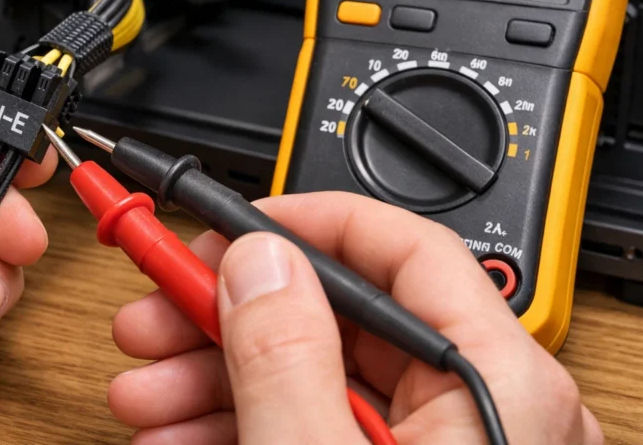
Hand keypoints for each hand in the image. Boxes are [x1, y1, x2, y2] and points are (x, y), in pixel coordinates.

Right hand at [108, 192, 602, 444]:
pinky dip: (246, 419)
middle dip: (225, 309)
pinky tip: (183, 429)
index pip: (403, 245)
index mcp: (498, 384)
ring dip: (216, 371)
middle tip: (154, 309)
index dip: (302, 218)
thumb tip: (257, 262)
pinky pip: (318, 422)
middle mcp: (482, 407)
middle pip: (339, 312)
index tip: (223, 223)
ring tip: (145, 388)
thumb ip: (288, 364)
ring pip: (315, 371)